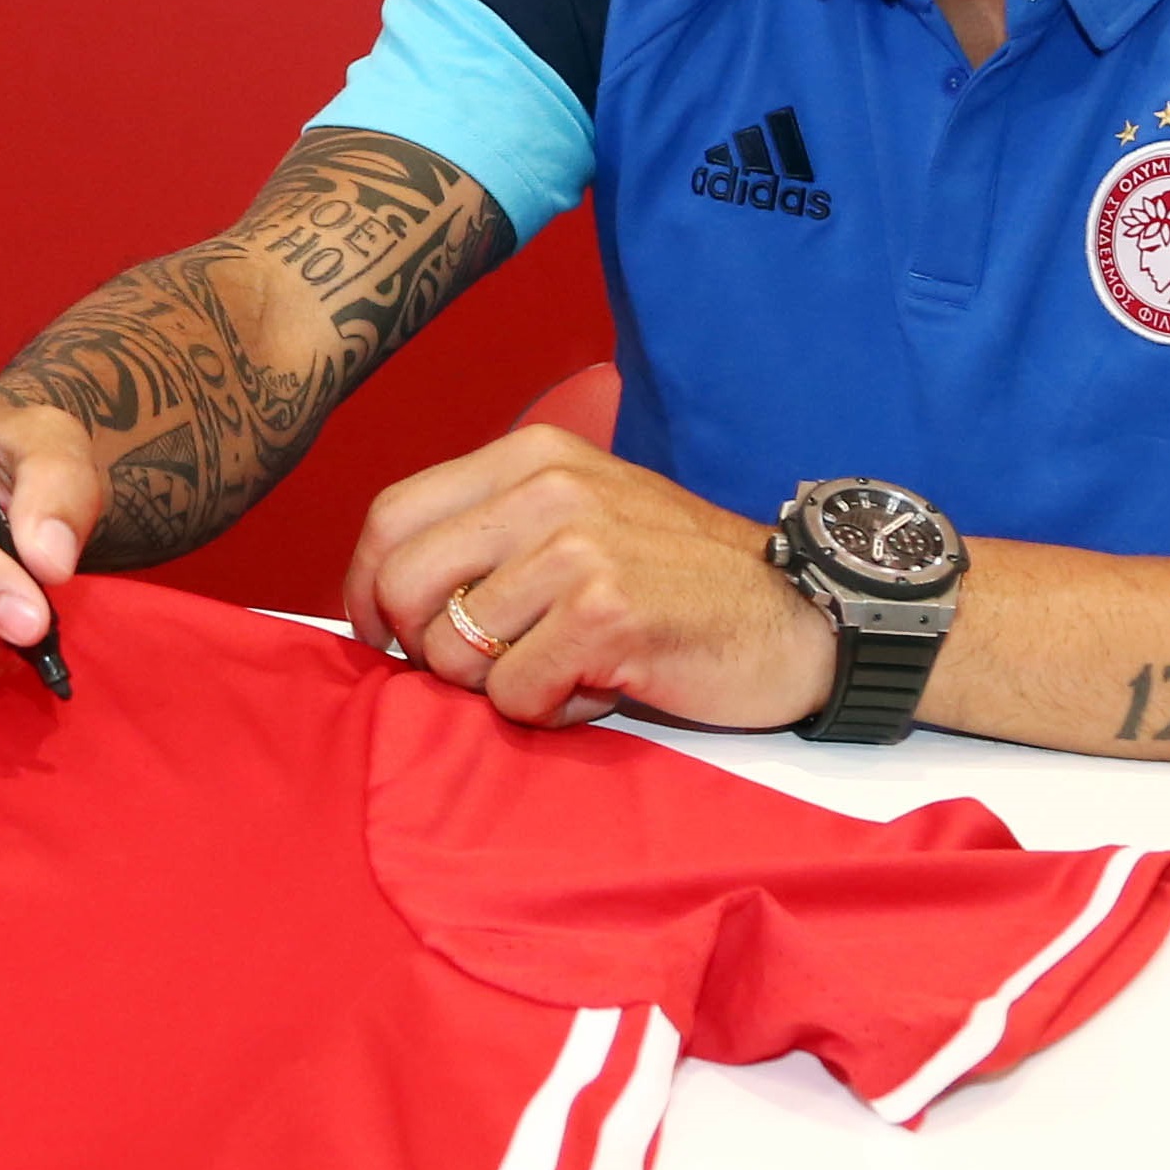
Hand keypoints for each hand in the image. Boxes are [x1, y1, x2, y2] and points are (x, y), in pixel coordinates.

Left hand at [344, 423, 834, 730]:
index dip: (364, 587)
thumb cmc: (682, 578)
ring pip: (452, 650)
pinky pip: (514, 695)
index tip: (378, 634)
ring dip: (498, 687)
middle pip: (402, 584)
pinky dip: (549, 713)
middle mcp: (546, 489)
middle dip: (425, 648)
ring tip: (565, 671)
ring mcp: (577, 548)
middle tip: (485, 670)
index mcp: (530, 456)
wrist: (804, 613)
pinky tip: (601, 689)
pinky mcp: (605, 614)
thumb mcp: (583, 516)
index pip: (391, 515)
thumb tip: (385, 591)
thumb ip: (493, 533)